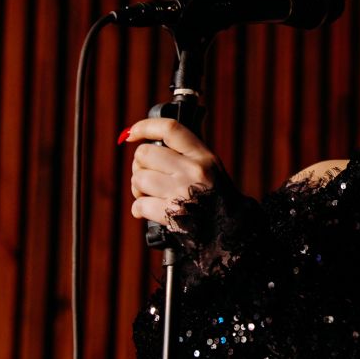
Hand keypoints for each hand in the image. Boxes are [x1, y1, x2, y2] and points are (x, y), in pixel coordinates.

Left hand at [121, 115, 233, 232]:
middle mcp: (193, 171)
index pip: (169, 129)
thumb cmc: (214, 198)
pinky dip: (139, 209)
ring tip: (147, 194)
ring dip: (138, 188)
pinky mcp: (173, 214)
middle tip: (146, 176)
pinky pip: (140, 204)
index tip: (130, 134)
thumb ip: (185, 154)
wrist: (229, 231)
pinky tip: (147, 210)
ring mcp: (183, 192)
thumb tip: (147, 144)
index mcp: (203, 156)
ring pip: (139, 179)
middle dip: (139, 166)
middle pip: (145, 154)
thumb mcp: (209, 168)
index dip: (144, 127)